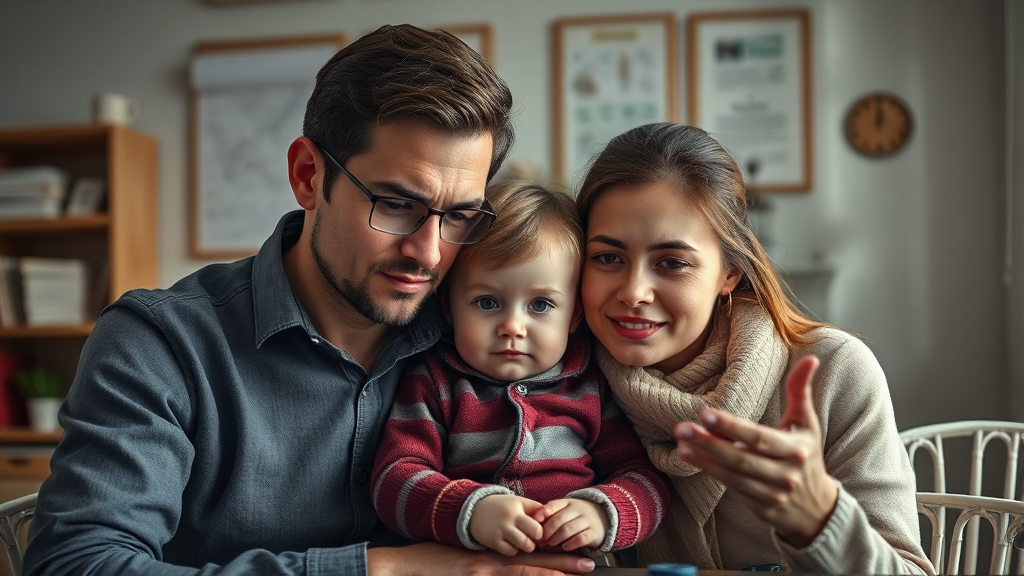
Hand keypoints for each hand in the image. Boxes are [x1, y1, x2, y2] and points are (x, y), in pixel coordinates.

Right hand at [366, 541, 595, 575]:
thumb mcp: (464, 561)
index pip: (528, 555)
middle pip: (534, 562)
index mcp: (491, 556)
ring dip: (552, 572)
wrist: (405, 565)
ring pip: (526, 572)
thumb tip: (508, 566)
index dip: (554, 556)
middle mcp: (491, 562)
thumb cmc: (432, 564)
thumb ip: (486, 563)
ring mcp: (483, 571)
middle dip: (563, 563)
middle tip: (589, 563)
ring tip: (576, 573)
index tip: (575, 556)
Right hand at [470, 494, 544, 555]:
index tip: (539, 531)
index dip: (542, 529)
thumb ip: (534, 509)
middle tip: (534, 539)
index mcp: (517, 507)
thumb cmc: (502, 507)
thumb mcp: (518, 502)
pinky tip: (512, 544)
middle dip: (537, 539)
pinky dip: (514, 550)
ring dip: (527, 546)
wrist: (475, 510)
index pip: (539, 521)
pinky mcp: (493, 541)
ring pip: (525, 545)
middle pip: (535, 534)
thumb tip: (551, 519)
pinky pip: (511, 552)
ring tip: (524, 542)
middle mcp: (509, 518)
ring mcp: (501, 530)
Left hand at [533, 498, 608, 551]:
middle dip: (547, 531)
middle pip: (559, 519)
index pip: (553, 505)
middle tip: (541, 539)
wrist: (603, 517)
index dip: (542, 514)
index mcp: (568, 502)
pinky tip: (565, 546)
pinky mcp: (594, 533)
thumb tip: (534, 523)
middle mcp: (578, 509)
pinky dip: (570, 544)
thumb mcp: (566, 509)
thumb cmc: (576, 515)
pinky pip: (581, 539)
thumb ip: (551, 514)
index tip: (535, 523)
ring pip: (568, 529)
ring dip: (556, 538)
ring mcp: (587, 520)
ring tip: (551, 544)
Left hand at [673, 355, 837, 547]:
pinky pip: (732, 488)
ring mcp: (772, 495)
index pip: (759, 438)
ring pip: (733, 476)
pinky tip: (692, 457)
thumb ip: (800, 391)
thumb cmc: (806, 454)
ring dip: (704, 460)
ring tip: (681, 443)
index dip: (732, 427)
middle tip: (681, 428)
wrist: (816, 507)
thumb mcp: (807, 423)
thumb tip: (811, 358)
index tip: (705, 414)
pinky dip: (711, 472)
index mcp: (796, 450)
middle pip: (741, 459)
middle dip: (709, 444)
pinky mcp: (760, 508)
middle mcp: (785, 474)